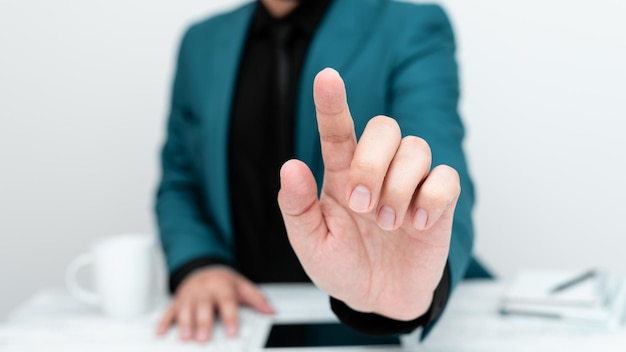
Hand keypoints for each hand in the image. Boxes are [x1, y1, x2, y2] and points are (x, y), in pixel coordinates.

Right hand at [156, 266, 273, 341]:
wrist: (204, 268)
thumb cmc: (224, 282)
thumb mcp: (243, 286)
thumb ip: (257, 299)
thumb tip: (271, 311)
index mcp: (222, 286)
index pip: (227, 301)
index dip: (230, 317)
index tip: (232, 332)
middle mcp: (204, 290)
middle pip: (203, 306)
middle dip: (202, 323)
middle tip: (204, 338)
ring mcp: (189, 295)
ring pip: (185, 309)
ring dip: (184, 323)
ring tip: (186, 337)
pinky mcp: (177, 301)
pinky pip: (169, 311)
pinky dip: (164, 322)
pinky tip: (160, 332)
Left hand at [277, 68, 459, 319]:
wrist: (379, 300)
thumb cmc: (343, 267)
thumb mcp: (311, 245)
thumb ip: (297, 208)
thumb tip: (291, 166)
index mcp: (341, 175)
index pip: (337, 130)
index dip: (332, 103)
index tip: (326, 77)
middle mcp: (377, 171)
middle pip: (385, 128)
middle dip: (373, 163)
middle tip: (363, 207)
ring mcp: (410, 184)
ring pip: (416, 148)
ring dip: (398, 186)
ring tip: (388, 223)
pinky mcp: (439, 202)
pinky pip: (445, 178)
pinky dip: (430, 200)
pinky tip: (416, 225)